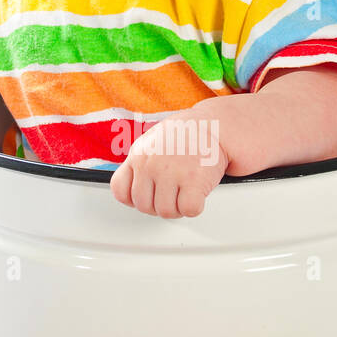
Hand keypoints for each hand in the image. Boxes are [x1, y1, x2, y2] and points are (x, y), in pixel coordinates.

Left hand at [110, 112, 228, 217]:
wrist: (215, 125)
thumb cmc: (187, 135)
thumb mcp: (153, 142)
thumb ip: (140, 163)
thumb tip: (133, 186)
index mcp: (138, 155)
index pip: (120, 191)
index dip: (134, 199)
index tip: (147, 196)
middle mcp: (151, 164)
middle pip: (144, 206)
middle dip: (159, 205)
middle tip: (172, 195)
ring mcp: (171, 173)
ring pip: (166, 212)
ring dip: (178, 208)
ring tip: (185, 192)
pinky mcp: (194, 181)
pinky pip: (188, 209)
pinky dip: (195, 207)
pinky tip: (197, 193)